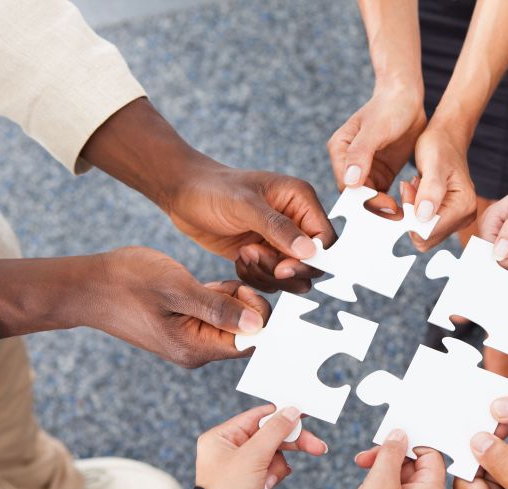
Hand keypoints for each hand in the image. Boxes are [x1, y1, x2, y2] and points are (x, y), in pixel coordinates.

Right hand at [0, 246, 272, 367]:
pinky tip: (202, 282)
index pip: (250, 343)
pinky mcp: (182, 325)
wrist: (84, 285)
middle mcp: (195, 350)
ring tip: (209, 280)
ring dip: (230, 298)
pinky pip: (213, 312)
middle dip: (245, 304)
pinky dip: (216, 295)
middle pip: (243, 332)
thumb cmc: (127, 282)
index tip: (246, 288)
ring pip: (230, 319)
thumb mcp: (178, 288)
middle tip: (227, 280)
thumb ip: (219, 308)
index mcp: (196, 349)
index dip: (260, 316)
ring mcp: (189, 339)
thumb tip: (259, 324)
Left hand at [80, 99, 333, 293]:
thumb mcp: (245, 205)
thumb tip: (310, 251)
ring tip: (244, 254)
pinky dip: (255, 277)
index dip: (310, 259)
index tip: (282, 266)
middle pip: (311, 263)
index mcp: (300, 201)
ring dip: (267, 274)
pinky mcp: (263, 255)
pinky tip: (238, 259)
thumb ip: (278, 228)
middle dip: (283, 268)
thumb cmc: (212, 189)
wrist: (182, 194)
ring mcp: (279, 240)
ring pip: (291, 277)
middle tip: (254, 255)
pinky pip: (271, 280)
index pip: (325, 240)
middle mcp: (296, 221)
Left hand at [196, 405, 327, 488]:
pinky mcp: (249, 481)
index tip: (305, 413)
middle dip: (291, 442)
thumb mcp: (254, 456)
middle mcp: (228, 448)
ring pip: (273, 453)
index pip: (258, 416)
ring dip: (278, 465)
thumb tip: (292, 410)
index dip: (282, 414)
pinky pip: (270, 468)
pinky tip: (268, 486)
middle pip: (269, 435)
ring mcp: (239, 466)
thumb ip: (275, 430)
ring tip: (270, 480)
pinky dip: (274, 475)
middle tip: (317, 446)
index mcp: (221, 437)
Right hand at [327, 88, 427, 213]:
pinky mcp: (381, 174)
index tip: (386, 205)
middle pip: (358, 196)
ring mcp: (365, 170)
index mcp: (340, 150)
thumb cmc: (389, 107)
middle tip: (396, 218)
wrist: (407, 98)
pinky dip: (392, 204)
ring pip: (370, 199)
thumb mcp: (375, 128)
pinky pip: (383, 195)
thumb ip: (360, 153)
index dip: (364, 199)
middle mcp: (349, 163)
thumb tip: (350, 181)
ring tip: (402, 217)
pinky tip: (406, 211)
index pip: (347, 185)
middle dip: (375, 208)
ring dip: (384, 210)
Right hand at [334, 429, 446, 488]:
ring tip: (363, 468)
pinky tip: (367, 485)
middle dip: (391, 456)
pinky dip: (384, 484)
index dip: (409, 444)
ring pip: (405, 479)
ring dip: (384, 469)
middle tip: (366, 457)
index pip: (430, 455)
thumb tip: (400, 435)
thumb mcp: (380, 480)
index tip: (387, 441)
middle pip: (417, 466)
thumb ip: (391, 453)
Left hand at [408, 125, 476, 248]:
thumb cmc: (440, 146)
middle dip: (411, 216)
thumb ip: (430, 190)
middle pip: (426, 238)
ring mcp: (458, 219)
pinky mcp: (450, 218)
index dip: (410, 217)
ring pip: (424, 234)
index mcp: (464, 206)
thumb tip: (423, 216)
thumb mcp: (433, 164)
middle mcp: (465, 216)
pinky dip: (416, 212)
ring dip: (413, 213)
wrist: (447, 138)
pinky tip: (419, 193)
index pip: (428, 232)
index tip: (408, 188)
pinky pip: (426, 227)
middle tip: (411, 187)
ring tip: (416, 187)